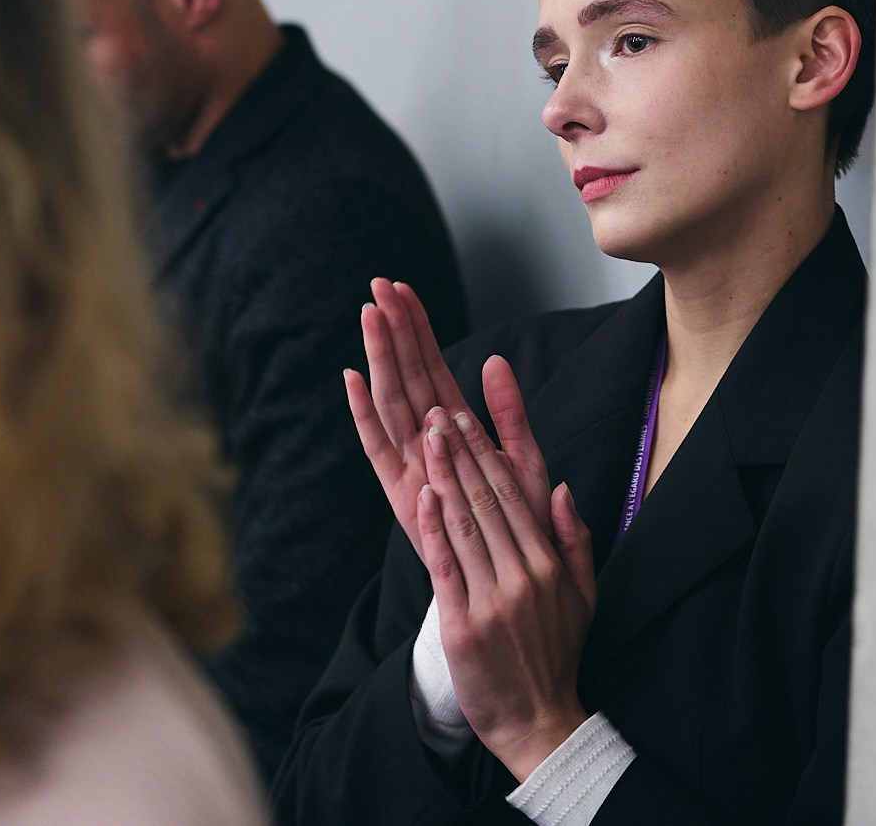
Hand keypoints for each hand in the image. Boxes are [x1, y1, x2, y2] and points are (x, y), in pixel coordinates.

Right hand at [345, 280, 553, 559]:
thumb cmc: (519, 527)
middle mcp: (426, 443)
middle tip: (377, 287)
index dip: (416, 328)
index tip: (401, 288)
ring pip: (392, 401)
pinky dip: (364, 415)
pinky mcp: (401, 495)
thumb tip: (495, 359)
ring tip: (368, 316)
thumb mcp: (524, 463)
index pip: (433, 366)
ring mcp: (411, 466)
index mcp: (455, 431)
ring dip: (380, 358)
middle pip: (406, 375)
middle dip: (392, 331)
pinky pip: (379, 448)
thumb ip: (509, 413)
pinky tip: (351, 379)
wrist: (512, 588)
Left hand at [419, 401, 595, 782]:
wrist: (538, 721)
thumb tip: (561, 488)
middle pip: (487, 500)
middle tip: (437, 412)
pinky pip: (446, 568)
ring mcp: (493, 600)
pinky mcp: (464, 626)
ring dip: (444, 477)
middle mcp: (523, 576)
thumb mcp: (583, 595)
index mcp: (548, 564)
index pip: (514, 495)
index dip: (487, 453)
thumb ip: (574, 539)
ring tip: (425, 438)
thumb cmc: (557, 654)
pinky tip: (423, 497)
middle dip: (459, 452)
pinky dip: (433, 531)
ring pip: (465, 525)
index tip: (465, 417)